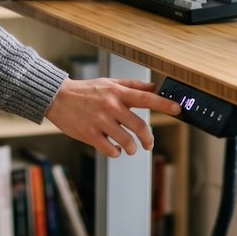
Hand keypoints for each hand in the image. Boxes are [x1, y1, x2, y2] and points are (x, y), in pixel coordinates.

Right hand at [45, 77, 181, 158]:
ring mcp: (100, 121)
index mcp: (118, 92)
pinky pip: (110, 149)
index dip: (164, 104)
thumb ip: (132, 86)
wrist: (58, 98)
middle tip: (148, 144)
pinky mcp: (89, 134)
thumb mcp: (109, 83)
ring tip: (129, 148)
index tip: (178, 110)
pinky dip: (115, 152)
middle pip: (140, 126)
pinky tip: (113, 149)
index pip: (146, 98)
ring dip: (131, 148)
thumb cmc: (86, 90)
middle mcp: (111, 106)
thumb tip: (154, 87)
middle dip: (148, 139)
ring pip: (126, 141)